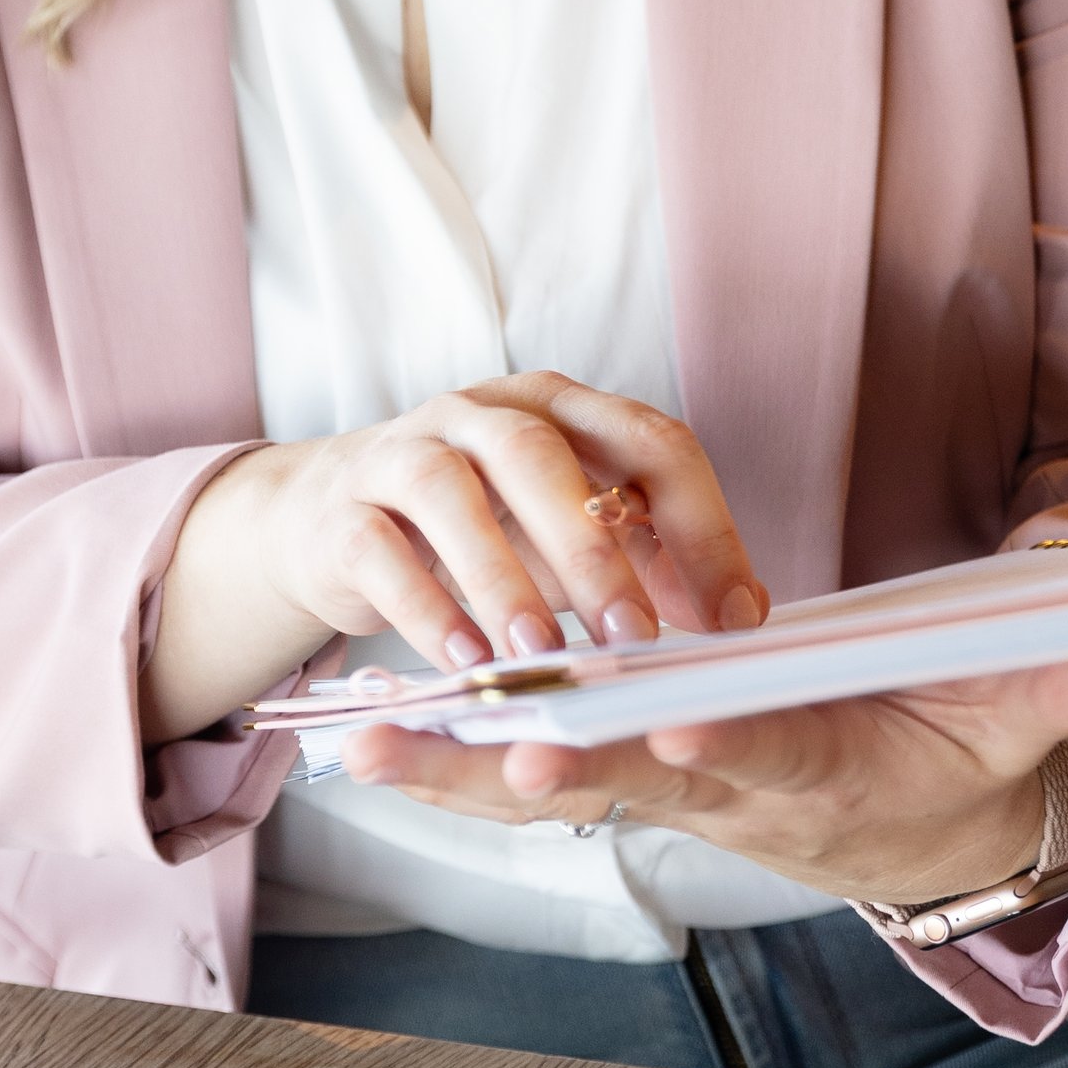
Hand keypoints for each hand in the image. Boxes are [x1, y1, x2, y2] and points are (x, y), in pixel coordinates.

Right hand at [146, 375, 768, 745]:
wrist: (329, 515)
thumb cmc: (477, 523)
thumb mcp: (568, 530)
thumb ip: (649, 559)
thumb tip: (738, 615)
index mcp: (559, 407)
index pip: (649, 441)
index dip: (702, 526)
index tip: (738, 616)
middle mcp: (480, 413)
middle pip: (541, 456)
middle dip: (594, 549)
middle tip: (636, 637)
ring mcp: (403, 451)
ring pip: (450, 494)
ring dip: (501, 576)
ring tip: (542, 653)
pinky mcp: (344, 511)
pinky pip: (380, 550)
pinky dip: (424, 608)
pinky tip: (464, 661)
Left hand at [338, 648, 1067, 913]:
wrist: (909, 828)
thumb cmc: (953, 755)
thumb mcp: (1015, 721)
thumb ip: (1061, 691)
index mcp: (818, 769)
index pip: (769, 757)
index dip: (729, 749)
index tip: (682, 734)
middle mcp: (725, 787)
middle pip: (638, 779)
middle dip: (571, 770)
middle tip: (505, 759)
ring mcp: (666, 787)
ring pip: (554, 782)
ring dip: (464, 768)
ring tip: (369, 746)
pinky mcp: (626, 773)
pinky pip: (523, 773)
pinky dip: (450, 761)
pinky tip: (366, 741)